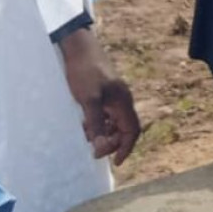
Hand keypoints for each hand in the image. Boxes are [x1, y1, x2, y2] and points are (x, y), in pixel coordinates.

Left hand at [60, 27, 140, 164]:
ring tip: (86, 137)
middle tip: (94, 150)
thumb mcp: (89, 100)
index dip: (126, 147)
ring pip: (114, 122)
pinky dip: (98, 124)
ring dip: (104, 133)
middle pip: (124, 128)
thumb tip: (101, 148)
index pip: (132, 130)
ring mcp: (114, 96)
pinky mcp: (104, 93)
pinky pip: (106, 115)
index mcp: (123, 102)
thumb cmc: (85, 72)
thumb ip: (96, 124)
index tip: (116, 162)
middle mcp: (122, 100)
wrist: (79, 48)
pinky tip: (84, 125)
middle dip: (112, 142)